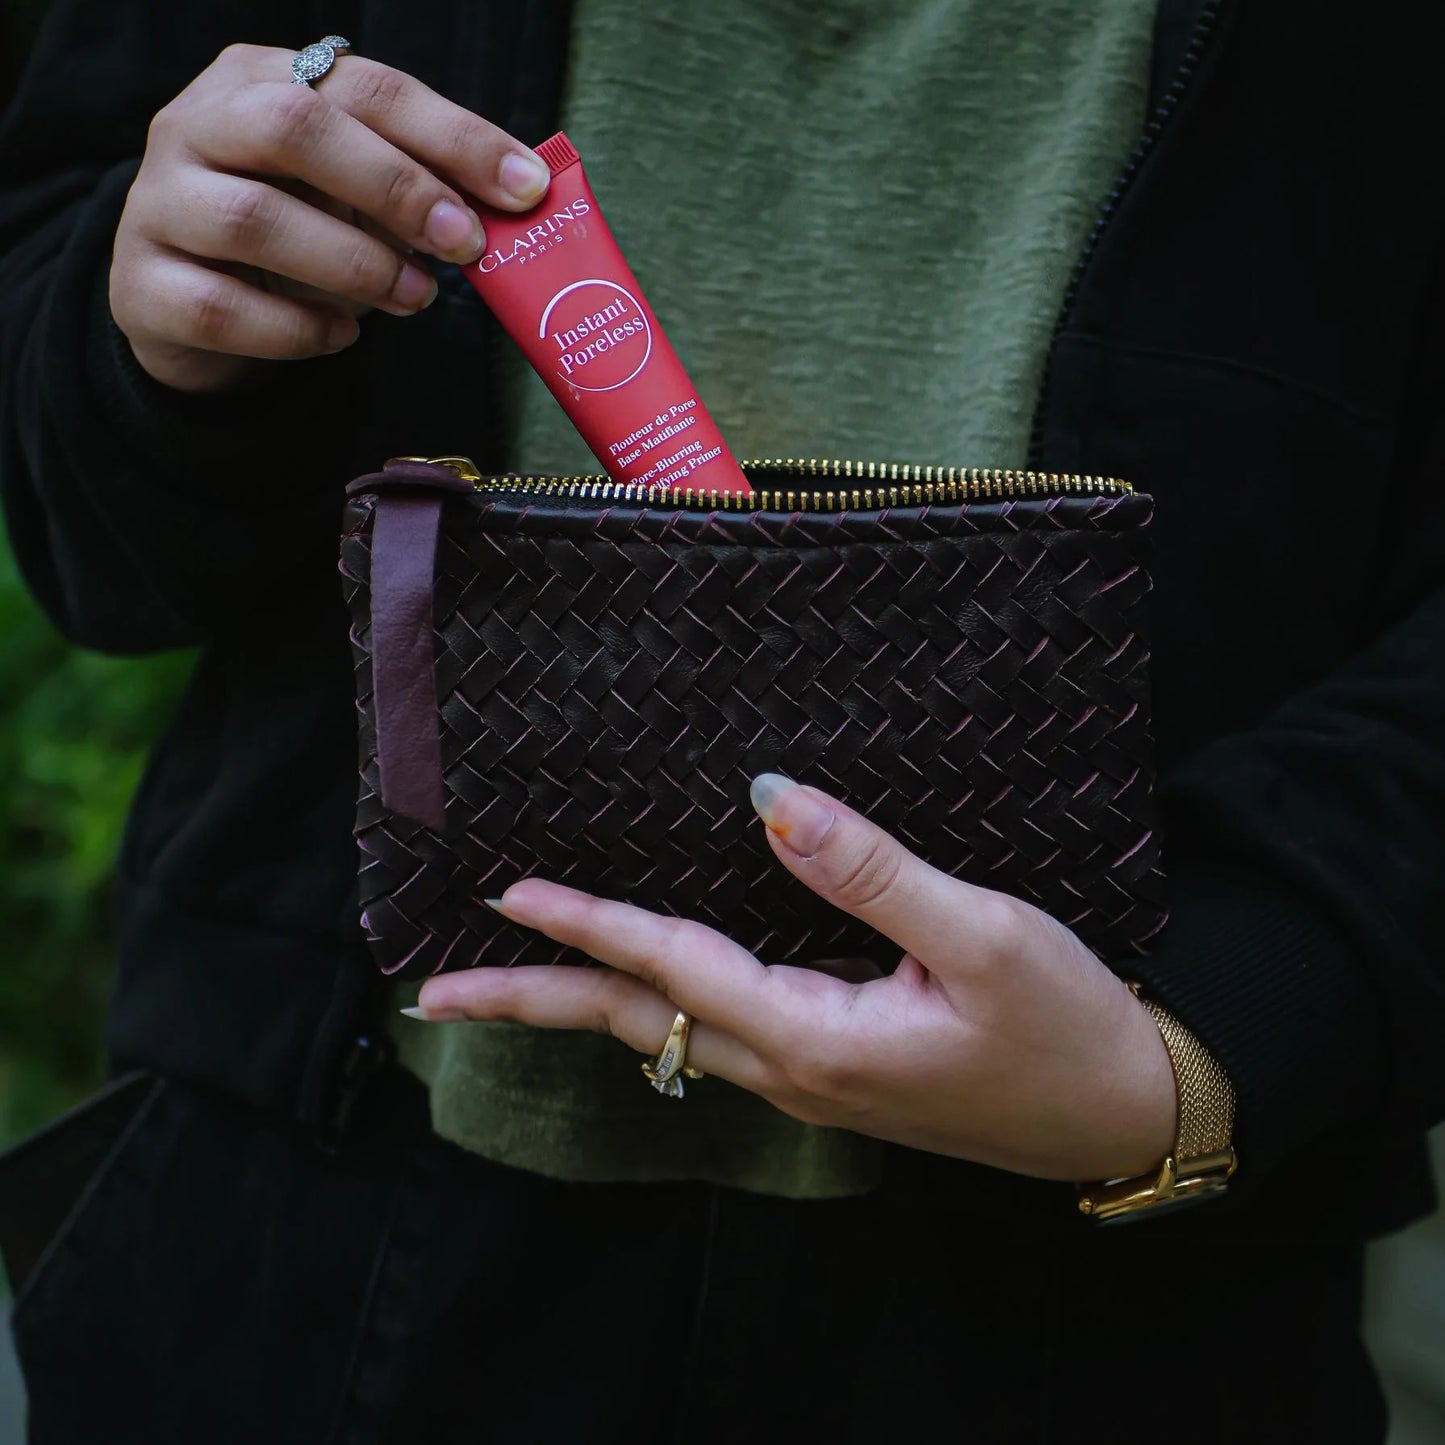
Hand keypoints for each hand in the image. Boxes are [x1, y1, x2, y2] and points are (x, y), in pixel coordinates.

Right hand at [111, 44, 549, 393]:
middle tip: (465, 243)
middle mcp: (195, 123)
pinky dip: (298, 330)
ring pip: (255, 219)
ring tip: (417, 298)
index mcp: (259, 80)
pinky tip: (344, 338)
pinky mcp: (142, 286)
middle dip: (396, 186)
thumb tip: (514, 204)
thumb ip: (418, 187)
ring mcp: (158, 203)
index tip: (524, 188)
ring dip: (355, 264)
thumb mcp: (353, 195)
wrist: (185, 303)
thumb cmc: (293, 234)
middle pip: (294, 130)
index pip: (365, 87)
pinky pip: (223, 308)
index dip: (452, 136)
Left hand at [411, 775, 1177, 1182]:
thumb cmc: (1063, 1025)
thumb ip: (870, 872)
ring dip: (583, 1002)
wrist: (1123, 1109)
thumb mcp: (982, 935)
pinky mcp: (832, 1069)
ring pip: (665, 1036)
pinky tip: (642, 987)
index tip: (505, 893)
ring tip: (511, 982)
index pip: (672, 966)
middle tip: (436, 990)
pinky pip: (712, 1035)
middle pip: (634, 1024)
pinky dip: (650, 1005)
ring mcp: (808, 1079)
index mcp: (818, 1035)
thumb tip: (770, 803)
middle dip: (532, 1000)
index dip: (585, 922)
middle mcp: (793, 1067)